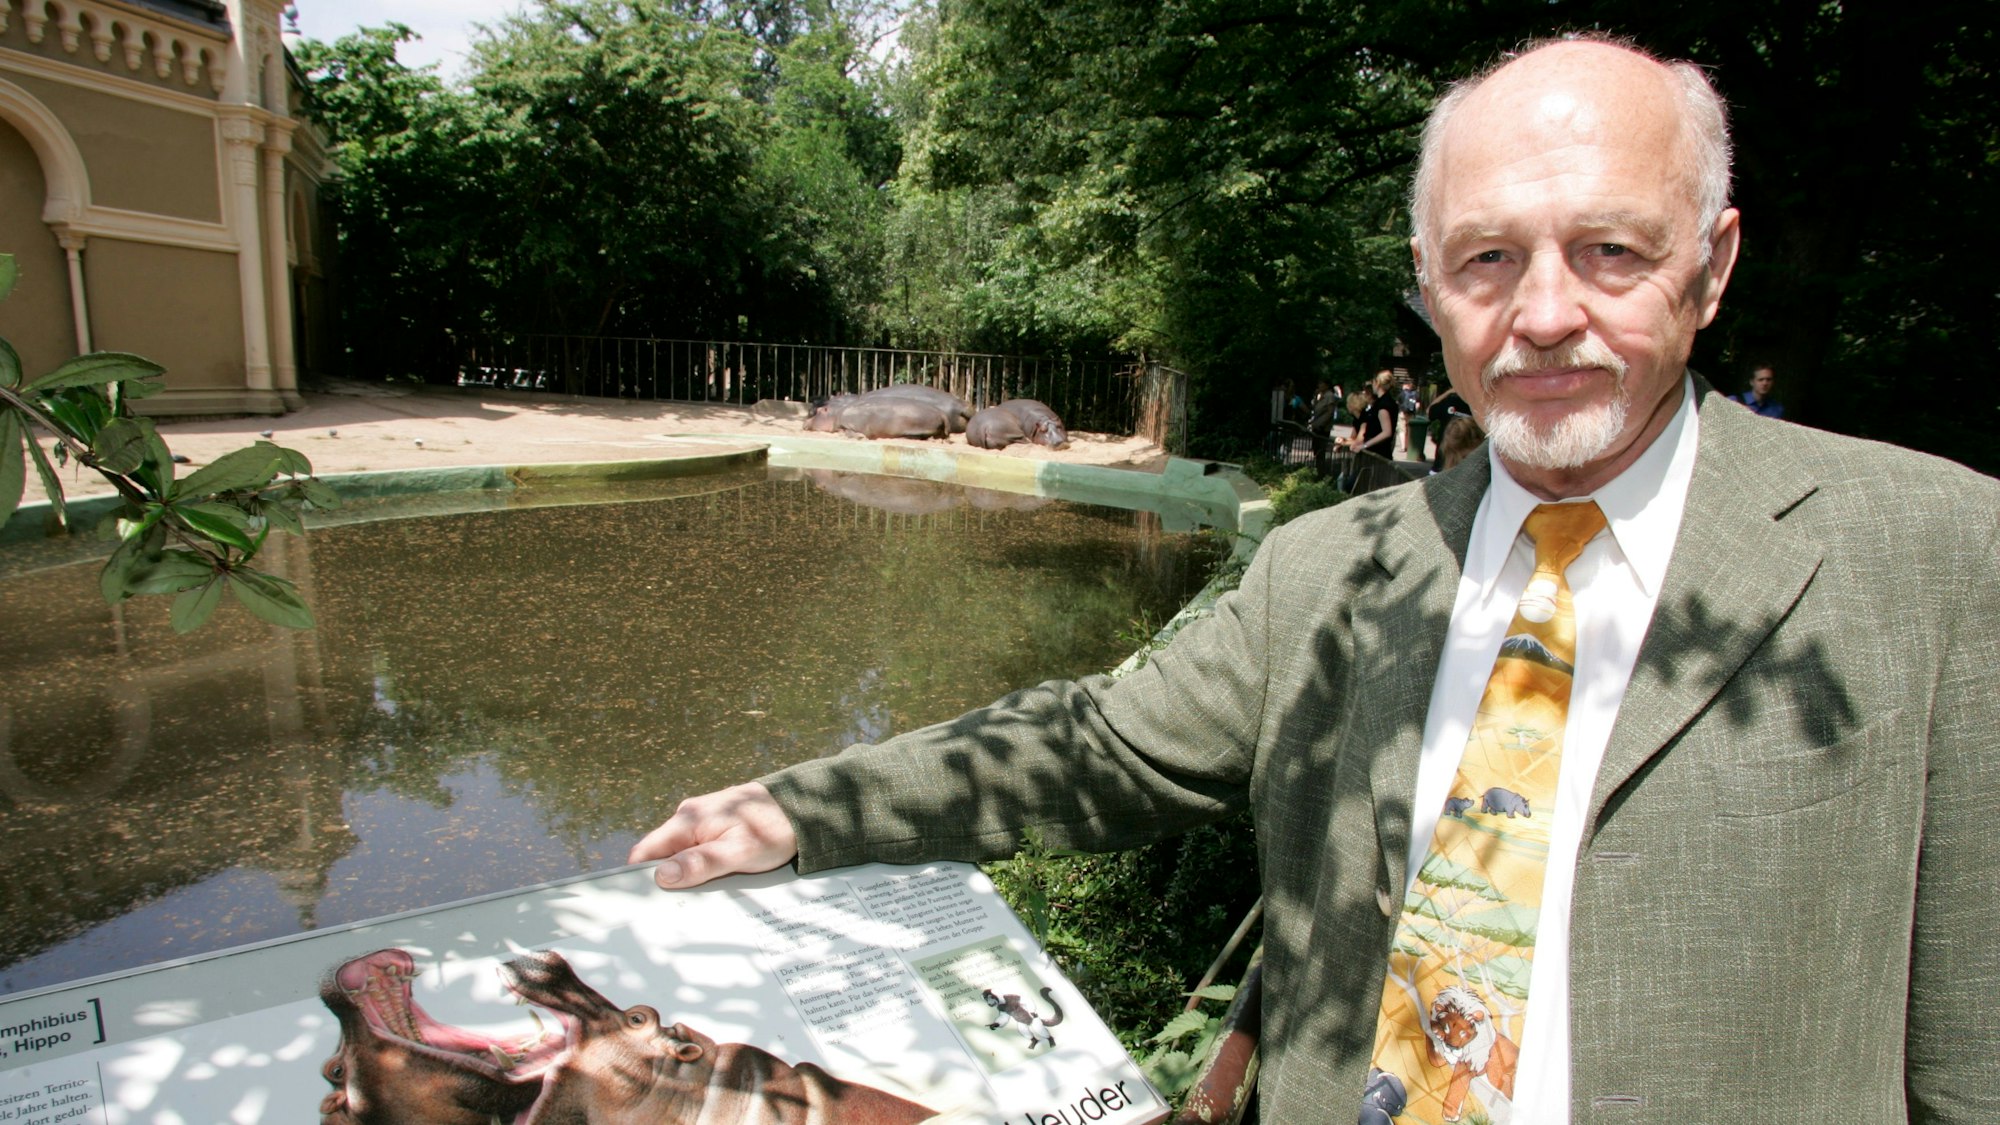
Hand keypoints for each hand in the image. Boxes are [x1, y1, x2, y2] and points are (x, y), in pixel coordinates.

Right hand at [628, 782, 797, 888]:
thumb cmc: (772, 828)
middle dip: (666, 881)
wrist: (801, 806)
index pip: (645, 852)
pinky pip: (697, 852)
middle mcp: (689, 818)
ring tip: (697, 899)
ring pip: (680, 855)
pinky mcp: (715, 828)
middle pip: (662, 856)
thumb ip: (700, 863)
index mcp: (687, 820)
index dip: (640, 877)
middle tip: (676, 908)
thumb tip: (662, 876)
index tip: (646, 902)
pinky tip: (712, 883)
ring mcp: (702, 823)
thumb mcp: (738, 852)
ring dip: (686, 876)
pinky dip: (700, 868)